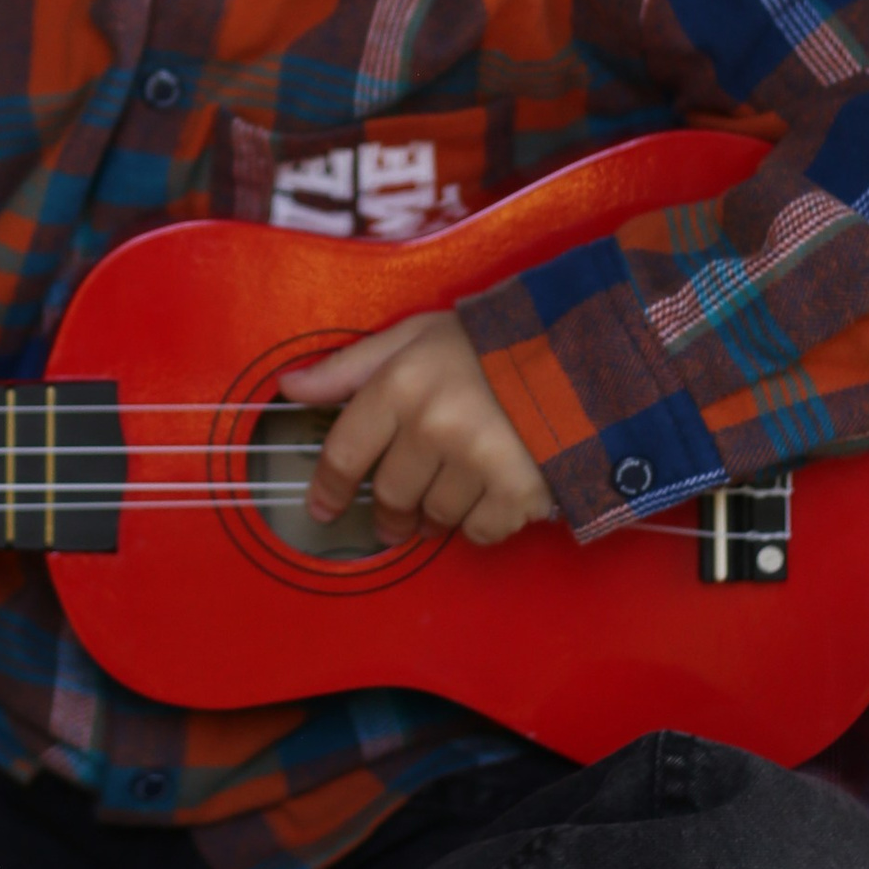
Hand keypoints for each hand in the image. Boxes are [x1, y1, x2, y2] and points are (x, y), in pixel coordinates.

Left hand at [276, 311, 552, 549]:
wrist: (580, 355)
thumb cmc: (488, 344)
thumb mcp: (414, 337)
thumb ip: (349, 366)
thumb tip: (289, 386)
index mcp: (402, 384)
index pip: (346, 451)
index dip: (329, 487)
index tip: (323, 509)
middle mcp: (434, 426)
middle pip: (390, 493)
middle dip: (389, 510)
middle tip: (396, 514)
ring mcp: (477, 461)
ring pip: (434, 516)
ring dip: (436, 513)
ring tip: (452, 490)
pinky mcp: (518, 491)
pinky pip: (479, 531)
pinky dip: (480, 522)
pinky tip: (490, 494)